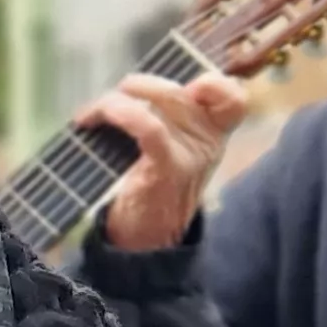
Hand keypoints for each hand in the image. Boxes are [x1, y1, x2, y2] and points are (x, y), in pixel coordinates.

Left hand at [81, 74, 249, 255]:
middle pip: (182, 92)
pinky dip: (121, 113)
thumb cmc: (152, 188)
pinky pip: (150, 127)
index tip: (188, 84)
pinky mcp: (168, 169)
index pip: (233, 100)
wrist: (146, 242)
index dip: (216, 84)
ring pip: (162, 104)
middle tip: (114, 96)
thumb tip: (130, 86)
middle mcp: (208, 142)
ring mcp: (191, 156)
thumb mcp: (168, 149)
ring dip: (116, 101)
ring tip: (92, 113)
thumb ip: (165, 118)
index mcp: (212, 134)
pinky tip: (94, 119)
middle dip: (141, 85)